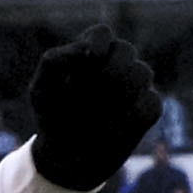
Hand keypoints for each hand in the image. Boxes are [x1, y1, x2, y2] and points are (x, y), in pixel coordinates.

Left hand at [31, 28, 160, 192]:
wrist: (66, 158)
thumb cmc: (52, 118)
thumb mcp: (41, 91)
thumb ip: (53, 62)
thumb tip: (84, 49)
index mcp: (91, 53)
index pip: (101, 34)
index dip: (98, 43)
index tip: (90, 59)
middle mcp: (116, 63)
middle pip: (125, 50)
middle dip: (107, 72)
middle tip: (84, 98)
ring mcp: (135, 85)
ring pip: (142, 73)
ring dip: (117, 96)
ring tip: (94, 117)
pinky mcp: (148, 108)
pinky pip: (150, 103)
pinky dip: (130, 117)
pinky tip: (112, 130)